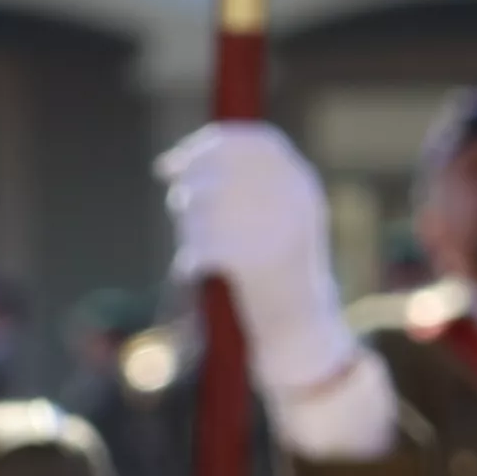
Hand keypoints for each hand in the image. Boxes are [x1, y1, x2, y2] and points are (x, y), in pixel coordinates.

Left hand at [159, 122, 357, 398]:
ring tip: (195, 246)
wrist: (302, 333)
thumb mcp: (273, 219)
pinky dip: (191, 257)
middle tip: (179, 205)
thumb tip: (173, 163)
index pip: (254, 142)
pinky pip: (205, 246)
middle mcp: (298, 202)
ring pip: (206, 206)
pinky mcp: (260, 264)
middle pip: (221, 170)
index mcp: (304, 186)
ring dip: (189, 225)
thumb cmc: (275, 274)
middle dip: (189, 184)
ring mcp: (282, 230)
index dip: (208, 145)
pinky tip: (193, 269)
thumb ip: (237, 186)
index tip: (172, 162)